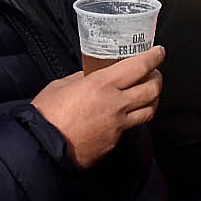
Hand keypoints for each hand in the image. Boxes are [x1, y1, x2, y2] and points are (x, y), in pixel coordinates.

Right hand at [31, 46, 164, 169]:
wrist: (41, 149)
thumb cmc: (46, 116)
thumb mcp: (62, 85)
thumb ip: (82, 78)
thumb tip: (91, 74)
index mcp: (101, 85)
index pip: (139, 66)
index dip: (153, 57)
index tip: (158, 52)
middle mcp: (115, 104)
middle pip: (152, 88)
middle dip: (158, 78)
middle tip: (155, 72)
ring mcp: (118, 125)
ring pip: (150, 109)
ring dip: (153, 98)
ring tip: (149, 92)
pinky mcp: (115, 141)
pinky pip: (133, 125)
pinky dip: (136, 116)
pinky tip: (130, 112)